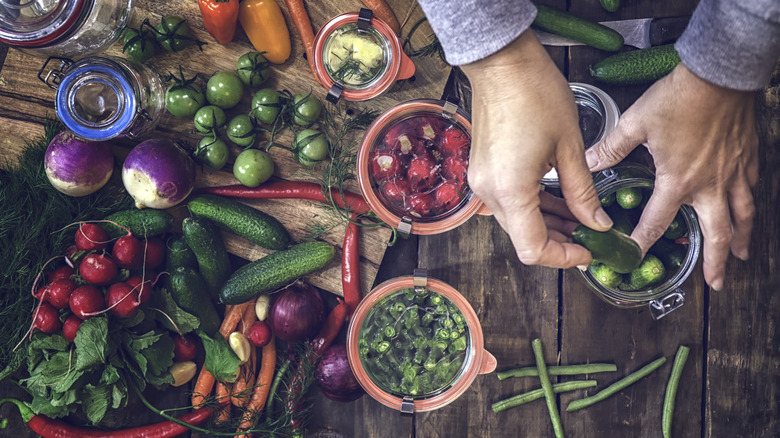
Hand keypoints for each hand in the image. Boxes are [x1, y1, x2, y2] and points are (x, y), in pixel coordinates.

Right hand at [460, 30, 612, 268]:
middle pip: (524, 238)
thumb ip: (583, 193)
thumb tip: (597, 223)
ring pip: (517, 222)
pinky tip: (559, 200)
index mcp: (511, 190)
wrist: (502, 63)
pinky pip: (509, 202)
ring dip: (547, 225)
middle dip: (559, 242)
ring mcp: (482, 182)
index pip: (533, 248)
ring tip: (581, 217)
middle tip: (592, 235)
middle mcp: (490, 192)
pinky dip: (534, 208)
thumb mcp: (569, 147)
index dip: (563, 257)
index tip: (589, 251)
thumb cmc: (534, 93)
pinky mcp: (483, 171)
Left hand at [585, 64, 758, 289]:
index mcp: (678, 181)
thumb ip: (611, 147)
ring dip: (741, 239)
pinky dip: (749, 205)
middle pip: (716, 233)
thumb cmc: (678, 98)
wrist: (719, 74)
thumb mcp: (636, 123)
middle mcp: (709, 184)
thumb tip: (588, 161)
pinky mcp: (747, 157)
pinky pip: (751, 189)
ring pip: (742, 216)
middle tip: (715, 283)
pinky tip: (747, 210)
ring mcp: (733, 173)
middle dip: (716, 261)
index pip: (657, 222)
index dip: (643, 241)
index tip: (635, 257)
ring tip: (742, 257)